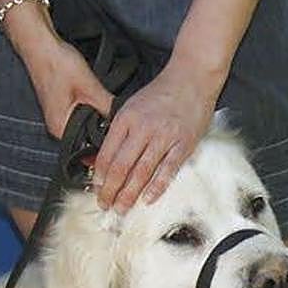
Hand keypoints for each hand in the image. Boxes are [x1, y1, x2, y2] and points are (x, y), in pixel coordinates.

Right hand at [1, 0, 113, 137]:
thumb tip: (125, 121)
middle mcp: (57, 127)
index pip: (87, 151)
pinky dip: (92, 112)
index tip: (124, 140)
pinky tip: (103, 103)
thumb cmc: (58, 65)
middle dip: (104, 134)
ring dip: (99, 122)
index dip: (106, 147)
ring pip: (85, 127)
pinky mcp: (61, 105)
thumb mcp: (89, 87)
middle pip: (86, 140)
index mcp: (60, 128)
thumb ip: (107, 106)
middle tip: (125, 127)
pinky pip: (81, 116)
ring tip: (116, 114)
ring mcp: (58, 116)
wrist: (41, 46)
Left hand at [93, 59, 224, 212]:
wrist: (191, 80)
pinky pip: (167, 170)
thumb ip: (118, 132)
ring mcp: (164, 137)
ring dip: (129, 194)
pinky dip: (156, 187)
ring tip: (121, 207)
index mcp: (126, 119)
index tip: (96, 188)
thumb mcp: (130, 107)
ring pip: (142, 172)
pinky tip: (147, 199)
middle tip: (105, 204)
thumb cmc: (160, 94)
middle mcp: (143, 128)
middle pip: (121, 166)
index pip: (107, 153)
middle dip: (110, 190)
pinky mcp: (183, 144)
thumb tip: (104, 159)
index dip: (99, 175)